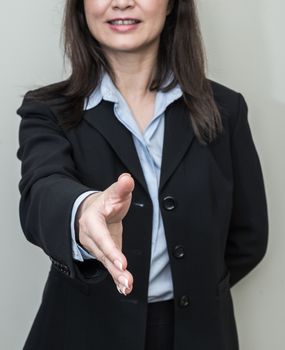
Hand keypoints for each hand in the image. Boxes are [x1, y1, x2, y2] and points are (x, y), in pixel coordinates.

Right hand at [77, 173, 134, 294]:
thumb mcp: (114, 192)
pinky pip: (109, 267)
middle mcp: (91, 237)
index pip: (101, 237)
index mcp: (91, 221)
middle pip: (102, 254)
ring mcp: (96, 248)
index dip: (110, 250)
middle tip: (127, 280)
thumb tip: (127, 178)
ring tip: (127, 286)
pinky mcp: (104, 254)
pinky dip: (116, 278)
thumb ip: (121, 187)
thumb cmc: (106, 201)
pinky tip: (124, 288)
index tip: (122, 262)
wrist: (94, 210)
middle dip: (115, 268)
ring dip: (117, 276)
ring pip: (106, 263)